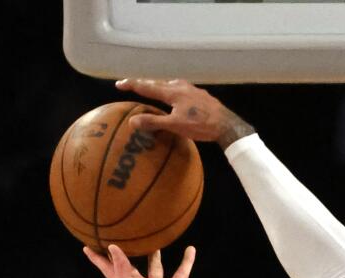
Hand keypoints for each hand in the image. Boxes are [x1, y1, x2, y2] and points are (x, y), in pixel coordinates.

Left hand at [84, 243, 196, 277]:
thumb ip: (119, 269)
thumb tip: (113, 248)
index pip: (107, 268)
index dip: (97, 258)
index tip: (87, 246)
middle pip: (130, 265)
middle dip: (125, 254)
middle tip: (121, 237)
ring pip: (155, 266)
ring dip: (155, 255)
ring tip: (155, 240)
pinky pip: (181, 272)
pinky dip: (187, 261)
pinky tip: (190, 249)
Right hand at [115, 78, 253, 148]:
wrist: (225, 124)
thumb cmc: (200, 125)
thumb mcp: (175, 126)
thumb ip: (154, 122)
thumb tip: (132, 121)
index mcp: (172, 92)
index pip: (147, 86)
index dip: (132, 84)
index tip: (119, 84)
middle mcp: (180, 86)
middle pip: (157, 83)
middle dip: (143, 84)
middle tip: (131, 85)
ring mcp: (190, 89)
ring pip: (168, 85)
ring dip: (157, 87)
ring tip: (150, 90)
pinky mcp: (198, 95)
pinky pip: (178, 90)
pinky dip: (169, 92)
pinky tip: (173, 98)